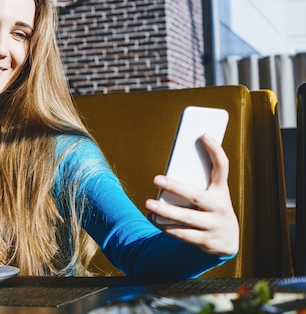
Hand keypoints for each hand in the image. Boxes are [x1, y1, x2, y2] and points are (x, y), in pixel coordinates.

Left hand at [145, 134, 239, 255]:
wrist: (227, 241)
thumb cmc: (210, 208)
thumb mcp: (210, 194)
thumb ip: (195, 183)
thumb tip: (166, 175)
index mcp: (221, 191)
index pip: (222, 167)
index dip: (215, 150)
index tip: (204, 134)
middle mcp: (220, 207)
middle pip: (196, 196)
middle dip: (176, 187)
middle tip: (156, 179)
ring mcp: (214, 225)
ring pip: (187, 218)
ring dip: (165, 211)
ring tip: (148, 203)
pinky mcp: (206, 241)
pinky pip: (183, 234)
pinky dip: (166, 227)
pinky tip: (153, 219)